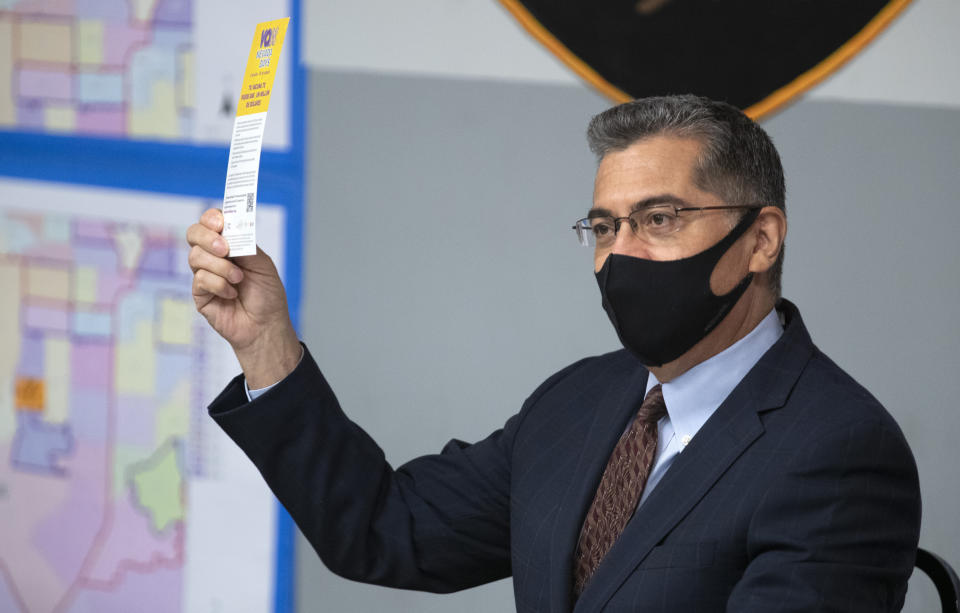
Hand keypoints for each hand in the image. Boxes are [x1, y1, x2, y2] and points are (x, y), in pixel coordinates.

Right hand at [186, 208, 300, 387]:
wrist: (266, 325)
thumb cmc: (267, 295)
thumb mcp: (262, 263)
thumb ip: (244, 244)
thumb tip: (227, 228)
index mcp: (230, 244)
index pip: (211, 222)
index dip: (211, 218)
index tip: (221, 223)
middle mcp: (214, 256)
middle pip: (194, 234)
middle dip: (207, 237)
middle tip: (224, 249)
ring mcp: (204, 274)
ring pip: (196, 256)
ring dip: (221, 267)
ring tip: (239, 279)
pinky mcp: (200, 293)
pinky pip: (200, 279)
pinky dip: (219, 285)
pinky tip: (232, 294)